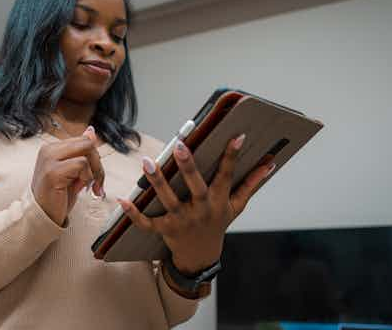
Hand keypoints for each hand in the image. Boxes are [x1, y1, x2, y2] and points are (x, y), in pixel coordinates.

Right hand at [31, 126, 105, 225]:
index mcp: (52, 148)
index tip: (95, 176)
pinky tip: (79, 188)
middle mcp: (49, 150)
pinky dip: (87, 177)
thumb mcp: (73, 172)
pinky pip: (82, 164)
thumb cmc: (57, 197)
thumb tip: (91, 131)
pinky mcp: (53, 172)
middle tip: (97, 182)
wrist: (42, 217)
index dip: (95, 158)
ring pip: (87, 149)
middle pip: (87, 142)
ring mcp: (49, 159)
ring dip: (94, 171)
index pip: (84, 140)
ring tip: (88, 187)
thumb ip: (81, 153)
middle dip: (98, 163)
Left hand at [118, 134, 275, 273]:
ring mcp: (182, 220)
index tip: (237, 136)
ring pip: (168, 200)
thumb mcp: (236, 206)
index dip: (232, 156)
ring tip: (147, 162)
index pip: (227, 175)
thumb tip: (269, 163)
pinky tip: (122, 199)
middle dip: (187, 166)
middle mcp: (201, 210)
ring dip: (157, 182)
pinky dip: (134, 214)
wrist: (201, 256)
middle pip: (195, 186)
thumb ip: (250, 184)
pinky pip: (147, 223)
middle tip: (178, 145)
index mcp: (218, 201)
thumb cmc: (218, 224)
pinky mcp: (164, 230)